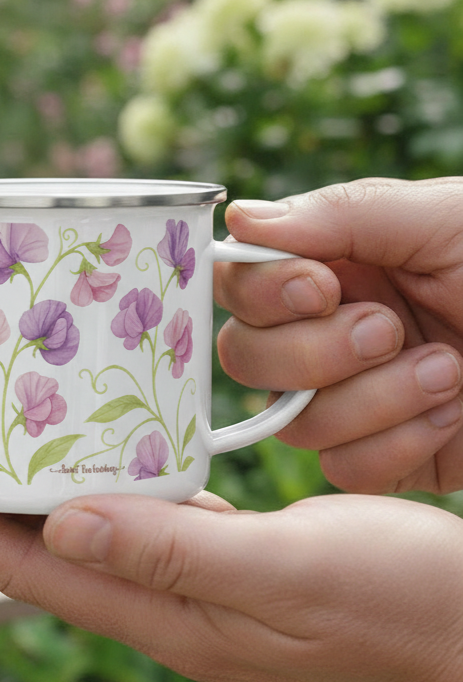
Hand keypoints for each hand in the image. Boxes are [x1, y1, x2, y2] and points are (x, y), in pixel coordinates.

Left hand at [0, 454, 462, 681]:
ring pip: (80, 529)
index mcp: (168, 617)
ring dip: (21, 495)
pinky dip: (92, 483)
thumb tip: (63, 526)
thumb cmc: (398, 600)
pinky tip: (81, 456)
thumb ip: (176, 553)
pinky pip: (134, 512)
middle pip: (39, 551)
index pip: (30, 572)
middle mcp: (165, 601)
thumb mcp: (287, 574)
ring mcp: (192, 578)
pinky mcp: (224, 549)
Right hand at [215, 177, 462, 493]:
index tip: (322, 286)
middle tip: (390, 331)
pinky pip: (344, 467)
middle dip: (314, 352)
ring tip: (448, 371)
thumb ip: (342, 215)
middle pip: (246, 358)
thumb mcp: (445, 221)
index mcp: (335, 270)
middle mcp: (328, 336)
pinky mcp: (382, 456)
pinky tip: (454, 414)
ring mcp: (351, 400)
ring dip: (373, 398)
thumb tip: (242, 216)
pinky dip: (398, 443)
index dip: (261, 293)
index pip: (240, 284)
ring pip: (293, 420)